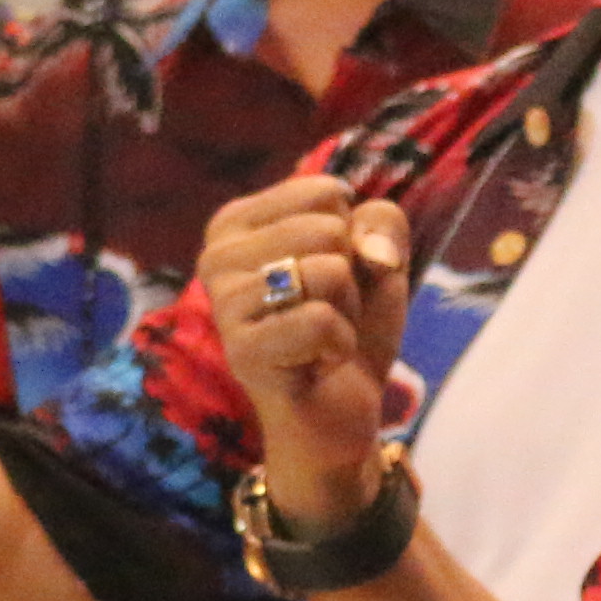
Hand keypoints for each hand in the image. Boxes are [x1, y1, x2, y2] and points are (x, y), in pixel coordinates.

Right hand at [201, 176, 407, 527]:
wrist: (343, 408)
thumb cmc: (350, 322)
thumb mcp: (377, 256)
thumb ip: (383, 222)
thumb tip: (367, 251)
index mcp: (238, 222)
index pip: (327, 193)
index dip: (354, 238)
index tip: (333, 276)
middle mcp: (216, 255)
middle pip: (329, 229)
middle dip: (351, 277)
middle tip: (328, 312)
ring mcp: (222, 304)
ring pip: (329, 272)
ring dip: (347, 312)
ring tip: (321, 337)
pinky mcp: (240, 351)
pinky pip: (322, 321)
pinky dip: (341, 345)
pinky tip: (317, 364)